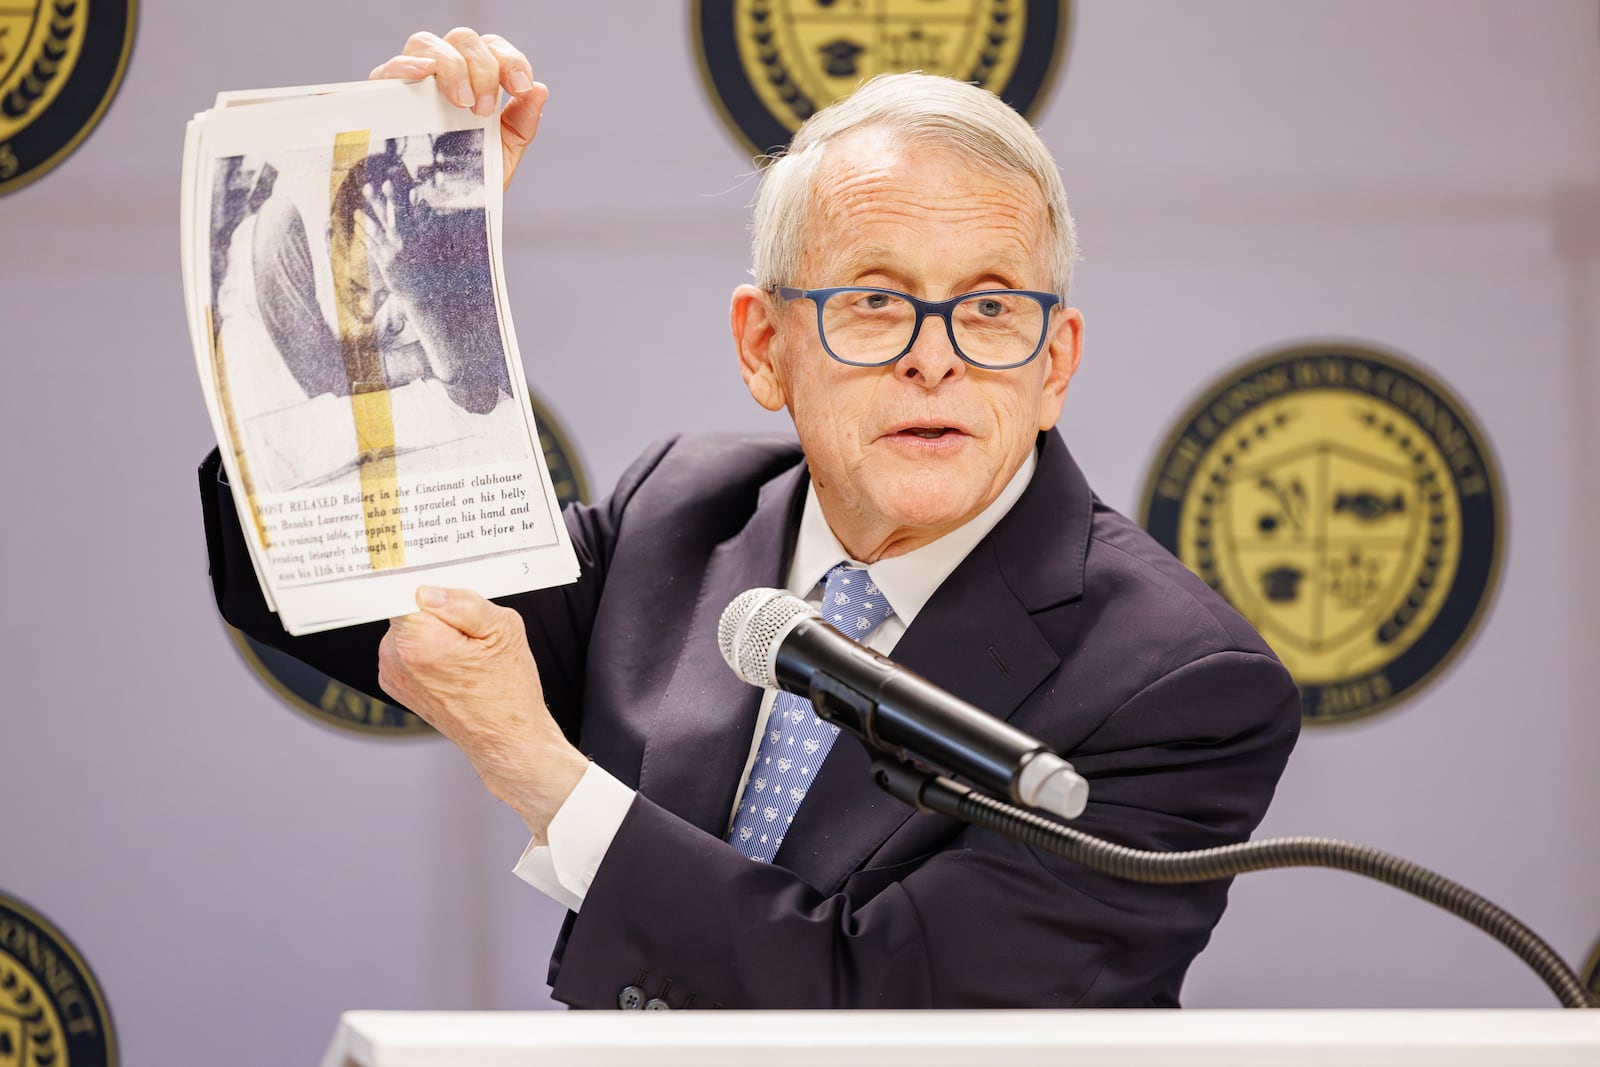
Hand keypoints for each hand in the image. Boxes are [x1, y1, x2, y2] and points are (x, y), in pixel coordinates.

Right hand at [369, 28, 548, 190]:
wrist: (436, 215)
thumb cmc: (468, 177)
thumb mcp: (503, 154)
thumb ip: (522, 123)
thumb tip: (540, 90)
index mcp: (475, 78)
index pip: (493, 48)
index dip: (511, 60)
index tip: (521, 89)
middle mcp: (444, 72)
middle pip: (464, 39)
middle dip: (483, 68)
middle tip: (485, 109)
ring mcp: (413, 80)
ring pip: (428, 43)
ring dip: (452, 67)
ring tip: (462, 102)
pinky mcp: (384, 95)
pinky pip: (390, 66)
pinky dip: (408, 64)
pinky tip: (423, 74)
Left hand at [379, 587, 586, 841]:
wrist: (506, 739)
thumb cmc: (509, 689)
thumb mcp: (504, 629)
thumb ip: (463, 602)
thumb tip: (427, 590)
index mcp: (418, 641)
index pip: (404, 587)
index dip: (428, 583)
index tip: (443, 589)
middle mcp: (395, 657)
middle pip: (408, 607)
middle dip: (436, 608)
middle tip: (471, 627)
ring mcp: (391, 674)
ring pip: (409, 626)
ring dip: (433, 629)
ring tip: (466, 651)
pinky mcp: (395, 684)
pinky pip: (407, 648)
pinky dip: (427, 648)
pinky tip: (454, 664)